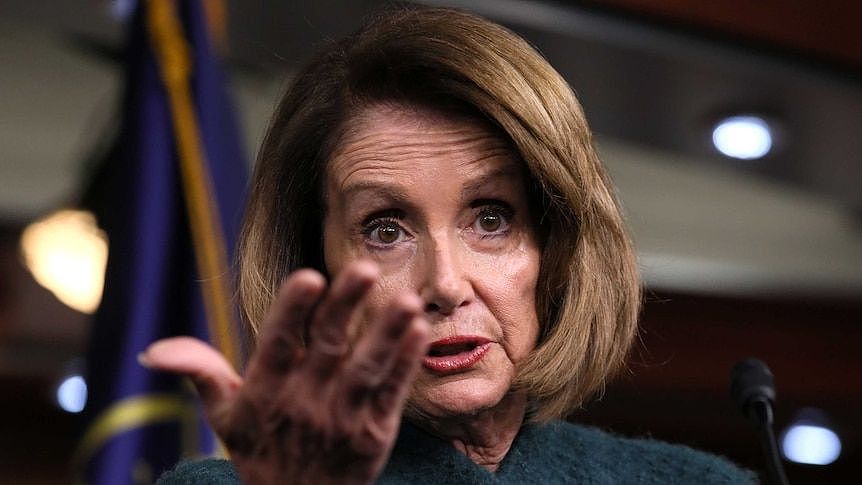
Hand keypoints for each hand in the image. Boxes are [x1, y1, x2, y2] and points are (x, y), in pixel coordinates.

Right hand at [140, 261, 428, 483]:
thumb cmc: (262, 453)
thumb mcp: (224, 418)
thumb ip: (200, 374)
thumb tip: (153, 350)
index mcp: (266, 391)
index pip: (279, 343)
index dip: (293, 311)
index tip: (309, 277)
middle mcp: (305, 402)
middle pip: (328, 346)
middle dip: (346, 306)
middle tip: (366, 268)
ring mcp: (343, 418)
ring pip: (367, 369)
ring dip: (387, 333)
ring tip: (407, 300)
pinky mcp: (375, 433)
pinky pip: (393, 393)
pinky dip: (406, 363)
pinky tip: (420, 331)